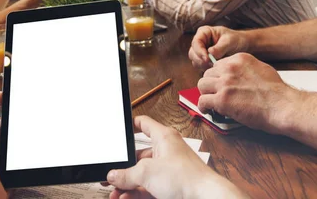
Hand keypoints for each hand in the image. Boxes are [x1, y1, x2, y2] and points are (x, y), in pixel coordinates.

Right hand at [107, 116, 241, 198]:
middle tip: (111, 174)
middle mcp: (167, 152)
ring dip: (127, 184)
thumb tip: (114, 175)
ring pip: (143, 176)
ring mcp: (169, 171)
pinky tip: (124, 198)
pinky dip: (136, 193)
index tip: (119, 130)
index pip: (144, 124)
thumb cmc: (186, 177)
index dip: (130, 125)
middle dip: (124, 167)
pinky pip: (149, 188)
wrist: (205, 198)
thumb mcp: (147, 172)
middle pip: (139, 156)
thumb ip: (126, 174)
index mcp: (163, 138)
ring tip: (115, 192)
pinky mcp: (172, 187)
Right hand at [188, 26, 249, 70]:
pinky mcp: (204, 60)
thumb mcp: (230, 41)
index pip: (195, 42)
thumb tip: (210, 54)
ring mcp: (201, 51)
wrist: (243, 46)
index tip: (207, 59)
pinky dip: (206, 69)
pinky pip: (201, 67)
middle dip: (200, 60)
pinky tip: (216, 68)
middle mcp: (200, 42)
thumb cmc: (236, 39)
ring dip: (203, 66)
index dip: (199, 51)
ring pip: (195, 61)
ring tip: (216, 66)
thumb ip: (220, 47)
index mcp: (204, 32)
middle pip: (192, 53)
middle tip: (211, 65)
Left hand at [197, 53, 296, 133]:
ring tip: (212, 102)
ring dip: (206, 94)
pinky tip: (209, 110)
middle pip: (208, 74)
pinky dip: (204, 107)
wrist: (283, 106)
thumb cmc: (277, 93)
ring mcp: (224, 83)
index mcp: (239, 59)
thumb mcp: (261, 69)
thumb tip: (238, 76)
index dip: (218, 77)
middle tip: (216, 94)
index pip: (218, 65)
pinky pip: (202, 101)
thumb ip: (245, 70)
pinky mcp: (221, 99)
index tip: (220, 85)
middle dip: (211, 85)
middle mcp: (230, 68)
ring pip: (202, 85)